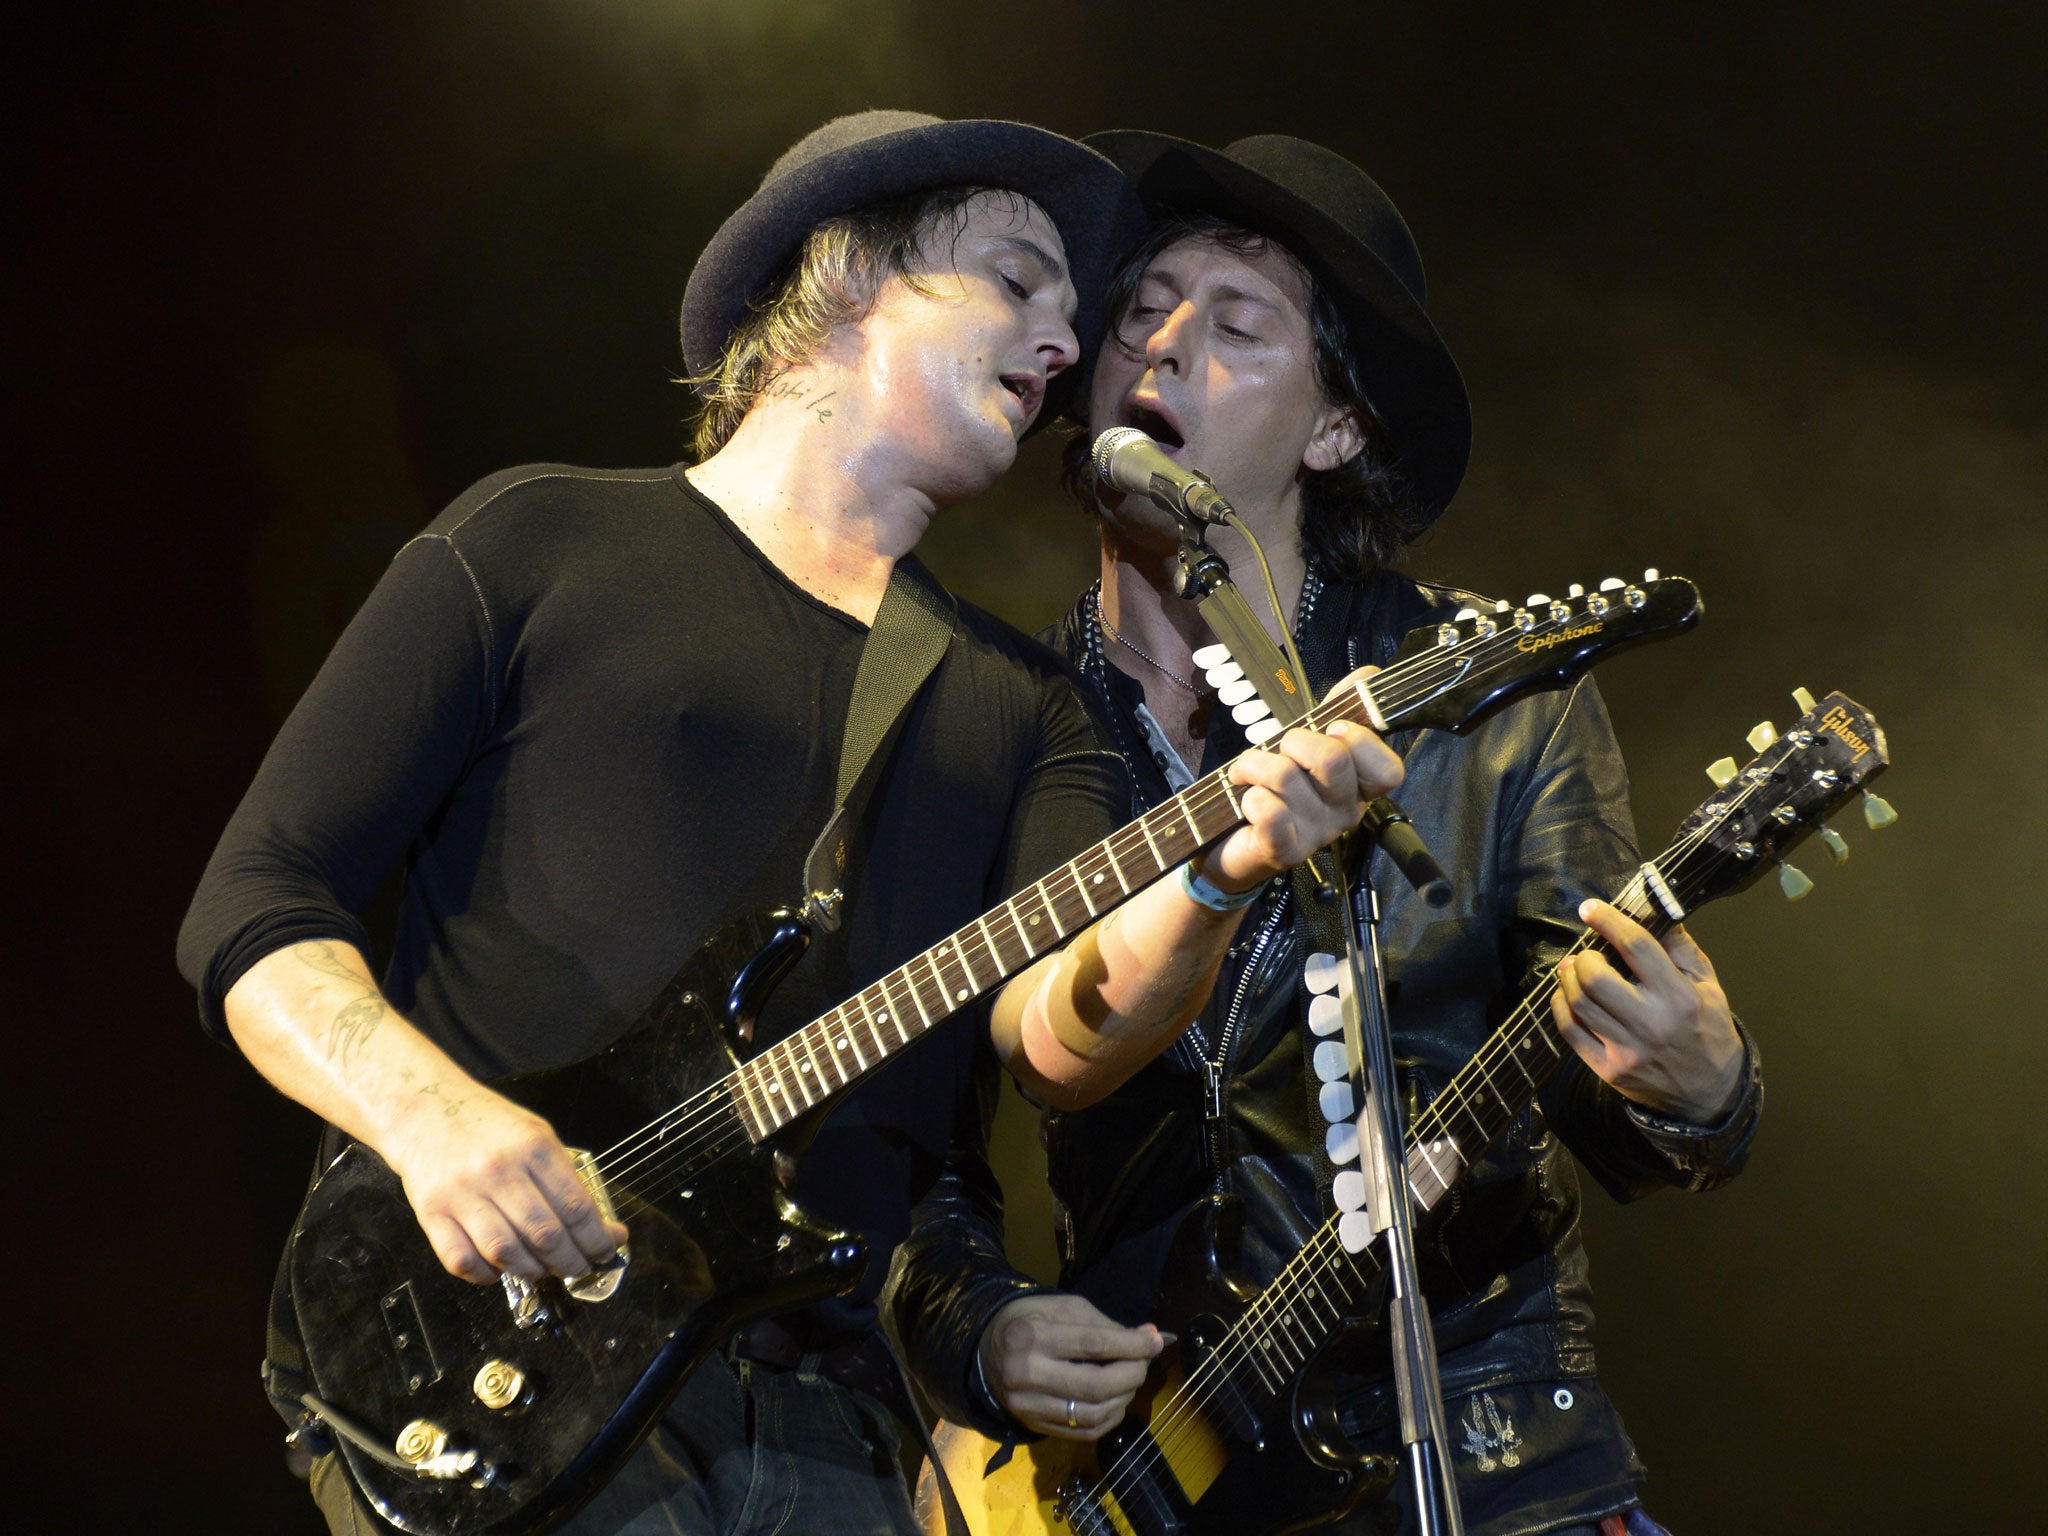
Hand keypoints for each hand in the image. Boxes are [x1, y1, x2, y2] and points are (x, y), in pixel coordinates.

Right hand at [385, 1080, 629, 1284]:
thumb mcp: (536, 1134)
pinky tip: (500, 1269)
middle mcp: (498, 1170)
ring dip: (533, 1272)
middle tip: (580, 1267)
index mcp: (533, 1147)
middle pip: (545, 1234)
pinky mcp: (431, 1213)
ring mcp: (462, 1193)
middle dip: (571, 1261)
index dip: (598, 1238)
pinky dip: (486, 1275)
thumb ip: (564, 1176)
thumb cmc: (486, 1125)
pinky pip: (462, 1260)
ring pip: (506, 1253)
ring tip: (545, 1269)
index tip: (607, 1250)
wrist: (424, 1108)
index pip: (576, 1206)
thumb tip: (598, 1224)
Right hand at [979, 1292, 1166, 1439]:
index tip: (1155, 1341)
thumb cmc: (1030, 1321)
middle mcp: (1026, 1373)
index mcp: (1031, 1335)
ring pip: (1091, 1414)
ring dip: (1123, 1399)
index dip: (1131, 1345)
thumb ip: (1104, 1325)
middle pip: (1095, 1386)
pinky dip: (1109, 1419)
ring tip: (1130, 1381)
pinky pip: (1082, 1432)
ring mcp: (1027, 1405)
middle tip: (1144, 1362)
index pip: (1092, 1345)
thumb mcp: (1062, 1308)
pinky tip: (1115, 1402)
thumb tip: (1148, 1338)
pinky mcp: (1033, 1425)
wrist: (987, 1351)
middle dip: (1132, 1375)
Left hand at [1201, 670, 1403, 892]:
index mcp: (1358, 788)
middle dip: (1294, 740)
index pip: (1389, 770)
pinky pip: (1269, 811)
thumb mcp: (1307, 744)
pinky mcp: (1284, 851)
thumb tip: (1369, 674)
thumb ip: (1339, 709)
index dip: (1361, 741)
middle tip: (1279, 753)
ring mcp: (1317, 835)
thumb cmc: (1274, 790)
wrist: (1232, 843)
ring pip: (1286, 775)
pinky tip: (1245, 802)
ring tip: (1247, 775)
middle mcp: (1344, 813)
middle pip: (1333, 760)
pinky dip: (1248, 796)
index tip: (1334, 729)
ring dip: (1254, 764)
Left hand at [1550, 900, 1743, 1122]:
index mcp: (1679, 997)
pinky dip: (1561, 1006)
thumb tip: (1654, 910)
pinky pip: (1569, 1031)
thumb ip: (1681, 948)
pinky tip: (1568, 995)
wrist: (1709, 1094)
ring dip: (1568, 978)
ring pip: (1577, 1003)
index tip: (1590, 908)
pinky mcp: (1607, 1070)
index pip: (1636, 947)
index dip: (1609, 921)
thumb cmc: (1708, 1030)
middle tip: (1586, 952)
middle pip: (1595, 978)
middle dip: (1583, 957)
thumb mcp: (1709, 985)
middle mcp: (1651, 1024)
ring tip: (1574, 969)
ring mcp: (1626, 1050)